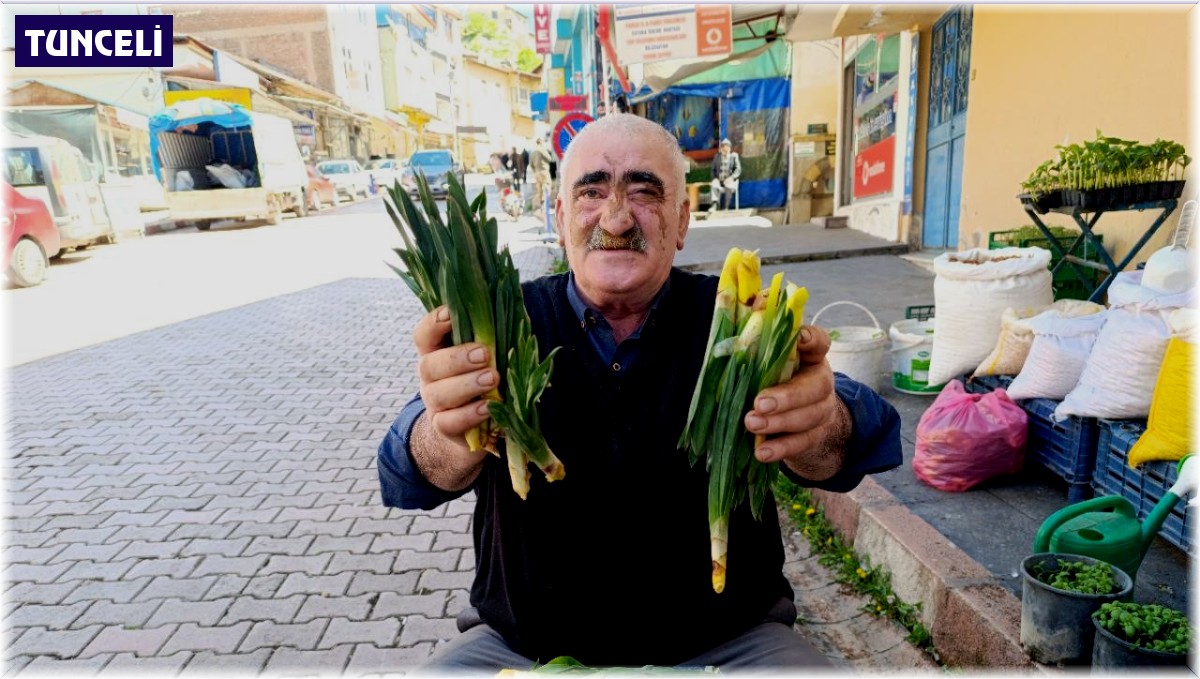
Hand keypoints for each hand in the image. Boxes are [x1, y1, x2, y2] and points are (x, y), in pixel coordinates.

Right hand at [414, 305, 497, 450]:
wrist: (474, 428)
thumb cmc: (484, 380)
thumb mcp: (488, 357)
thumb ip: (495, 335)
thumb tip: (517, 310)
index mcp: (437, 353)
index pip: (424, 334)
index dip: (433, 322)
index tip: (451, 313)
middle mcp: (430, 377)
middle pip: (429, 364)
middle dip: (457, 358)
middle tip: (485, 354)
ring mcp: (434, 403)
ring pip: (438, 394)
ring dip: (466, 385)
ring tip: (492, 378)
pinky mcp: (444, 427)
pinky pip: (449, 422)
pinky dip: (469, 414)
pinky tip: (487, 407)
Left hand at [743, 325, 850, 480]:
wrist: (801, 419)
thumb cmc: (777, 380)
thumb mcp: (769, 360)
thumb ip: (759, 342)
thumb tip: (743, 313)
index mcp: (811, 357)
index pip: (819, 342)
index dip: (811, 339)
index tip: (799, 337)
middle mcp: (820, 382)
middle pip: (815, 387)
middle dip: (787, 396)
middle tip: (760, 402)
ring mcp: (821, 410)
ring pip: (808, 418)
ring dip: (779, 422)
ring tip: (752, 423)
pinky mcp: (814, 436)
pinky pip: (801, 443)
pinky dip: (780, 448)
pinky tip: (762, 451)